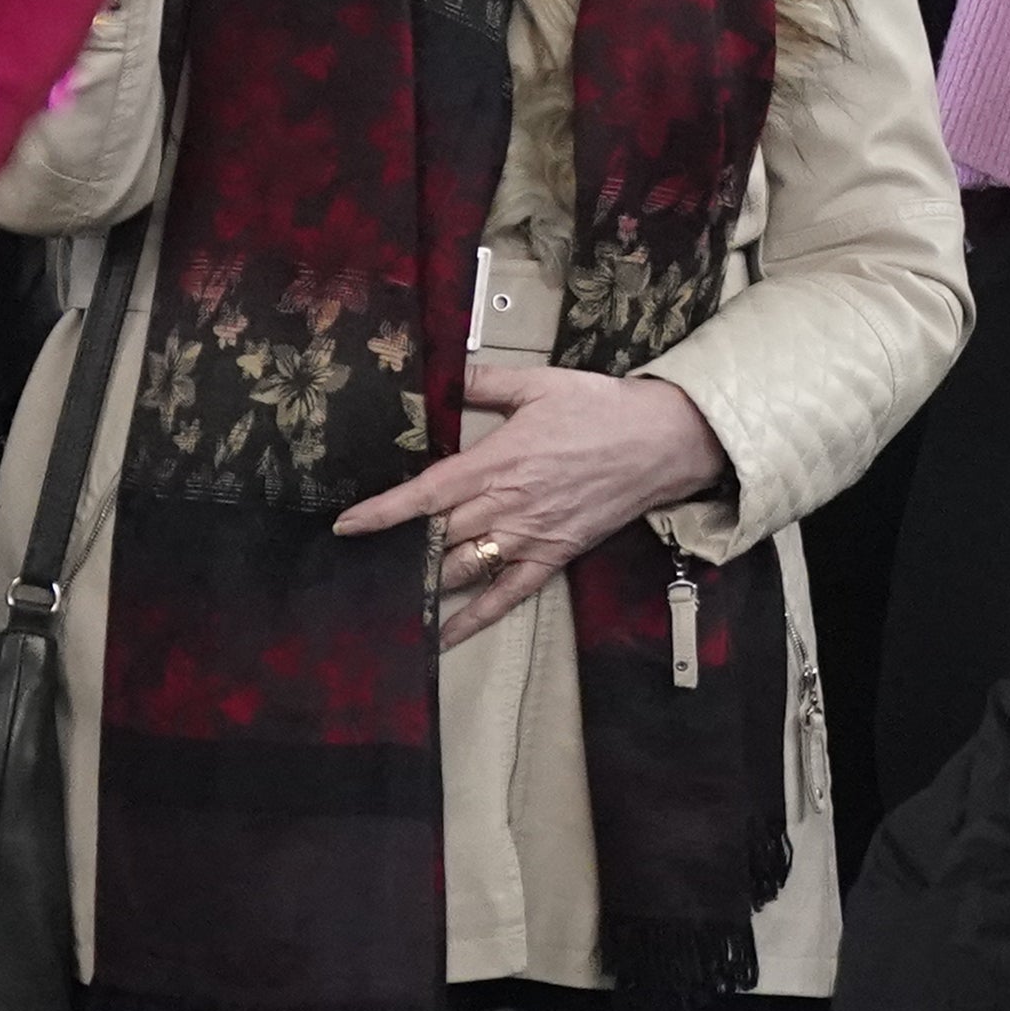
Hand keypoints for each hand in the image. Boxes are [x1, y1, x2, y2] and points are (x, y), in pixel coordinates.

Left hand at [330, 354, 729, 644]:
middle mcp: (509, 505)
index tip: (347, 526)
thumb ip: (485, 381)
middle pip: (441, 535)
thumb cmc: (601, 409)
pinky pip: (507, 596)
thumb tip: (442, 375)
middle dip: (403, 549)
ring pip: (465, 568)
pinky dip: (473, 619)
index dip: (385, 512)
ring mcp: (531, 537)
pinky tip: (441, 635)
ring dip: (427, 583)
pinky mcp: (553, 557)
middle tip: (362, 562)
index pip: (428, 492)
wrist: (662, 442)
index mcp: (499, 461)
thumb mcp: (540, 382)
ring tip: (391, 592)